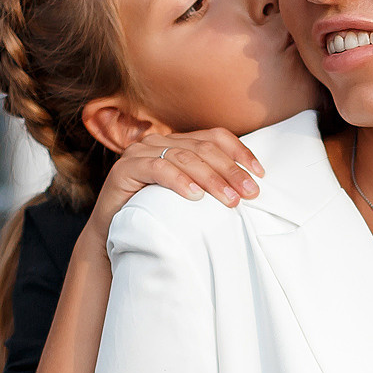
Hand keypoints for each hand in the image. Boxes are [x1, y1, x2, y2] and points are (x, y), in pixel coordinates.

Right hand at [93, 128, 262, 224]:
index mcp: (177, 143)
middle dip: (231, 171)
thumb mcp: (187, 197)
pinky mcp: (124, 169)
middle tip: (250, 193)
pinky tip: (194, 196)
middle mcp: (158, 142)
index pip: (215, 137)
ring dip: (211, 179)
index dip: (240, 152)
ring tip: (230, 200)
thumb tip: (248, 189)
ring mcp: (140, 153)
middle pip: (203, 148)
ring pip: (183, 157)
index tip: (260, 174)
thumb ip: (209, 185)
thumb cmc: (155, 215)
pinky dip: (178, 181)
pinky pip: (157, 169)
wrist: (112, 235)